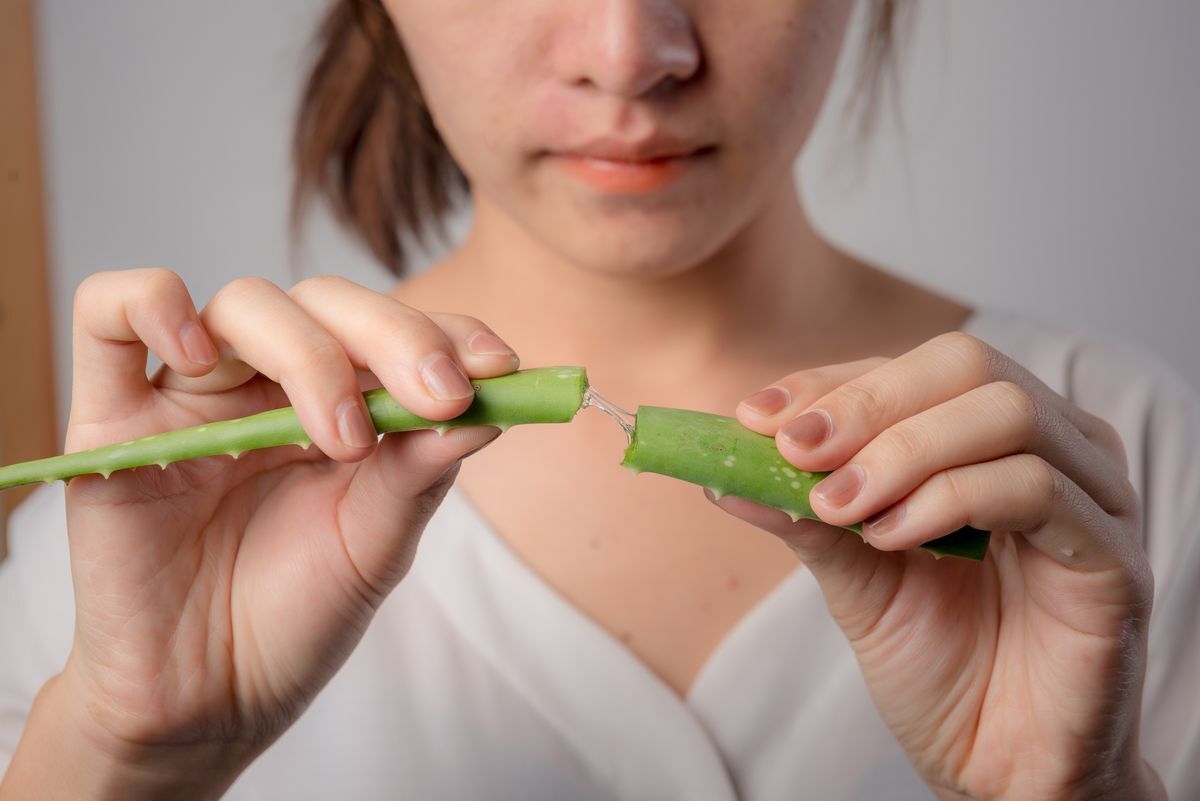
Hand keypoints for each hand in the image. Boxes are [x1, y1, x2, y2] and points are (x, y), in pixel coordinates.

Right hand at [49, 270, 516, 792]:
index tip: (498, 368)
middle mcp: (269, 385)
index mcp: (341, 402)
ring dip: (309, 353)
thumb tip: (489, 404)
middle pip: (326, 302)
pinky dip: (154, 306)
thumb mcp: (378, 543)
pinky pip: (109, 313)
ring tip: (340, 439)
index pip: (394, 330)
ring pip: (244, 305)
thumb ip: (420, 470)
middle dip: (395, 338)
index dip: (448, 332)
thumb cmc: (297, 618)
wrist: (208, 701)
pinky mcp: (110, 417)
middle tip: (440, 394)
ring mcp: (193, 394)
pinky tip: (198, 355)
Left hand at [713, 332, 1165, 800]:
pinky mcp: (1114, 557)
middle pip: (965, 365)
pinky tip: (893, 537)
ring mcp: (1094, 495)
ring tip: (841, 507)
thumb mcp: (854, 575)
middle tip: (796, 453)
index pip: (911, 369)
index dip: (832, 383)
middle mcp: (1054, 448)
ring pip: (1004, 411)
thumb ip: (806, 515)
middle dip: (866, 403)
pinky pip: (1034, 488)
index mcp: (990, 438)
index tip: (756, 417)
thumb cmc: (939, 664)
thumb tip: (725, 470)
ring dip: (901, 451)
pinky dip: (947, 498)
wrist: (997, 764)